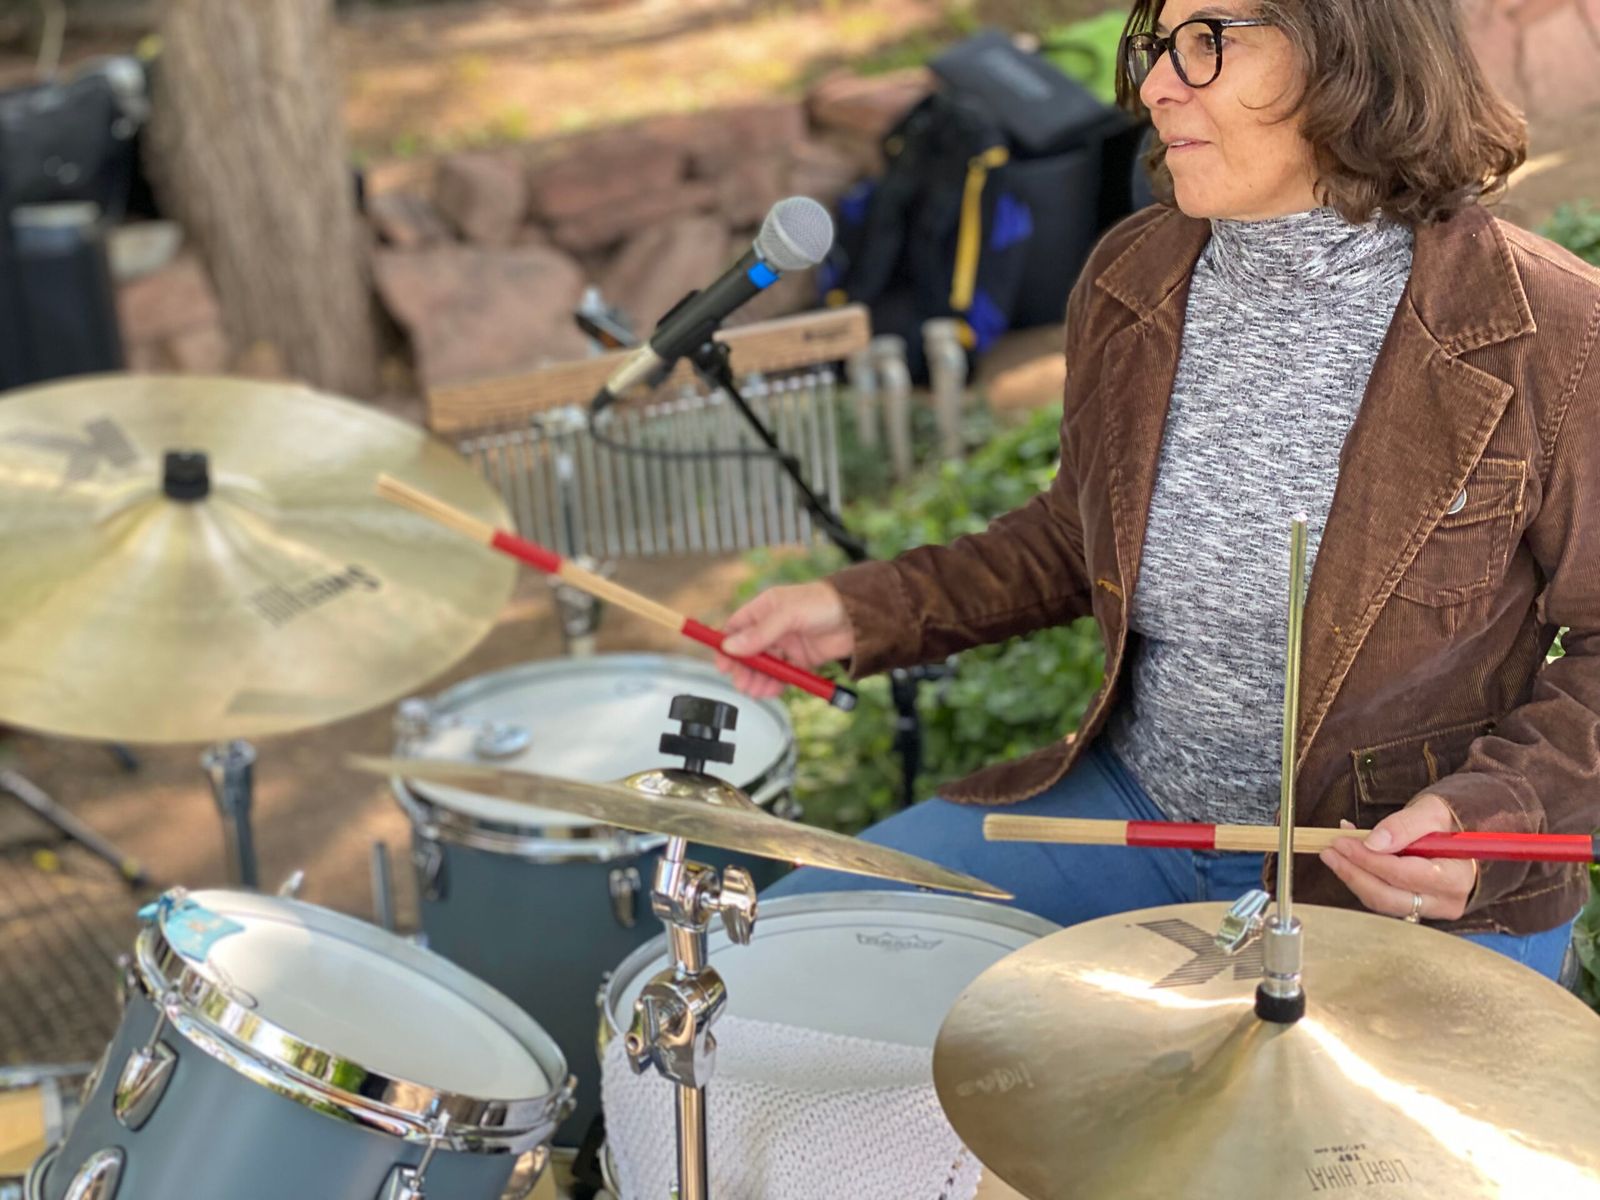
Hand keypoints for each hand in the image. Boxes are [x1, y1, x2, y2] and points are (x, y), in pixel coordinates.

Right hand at [715, 582, 854, 699]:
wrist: (860, 617)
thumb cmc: (825, 603)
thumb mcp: (788, 614)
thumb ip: (760, 633)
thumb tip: (731, 646)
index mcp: (766, 608)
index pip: (737, 627)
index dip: (727, 645)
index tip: (722, 663)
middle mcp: (775, 625)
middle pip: (749, 650)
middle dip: (744, 668)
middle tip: (742, 683)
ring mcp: (789, 643)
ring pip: (766, 664)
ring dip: (759, 679)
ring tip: (757, 691)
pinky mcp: (803, 658)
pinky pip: (784, 673)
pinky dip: (776, 683)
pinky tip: (772, 690)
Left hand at [1319, 794, 1476, 921]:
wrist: (1458, 836)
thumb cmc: (1447, 823)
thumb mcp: (1430, 812)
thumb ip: (1403, 826)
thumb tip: (1372, 843)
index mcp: (1455, 877)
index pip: (1403, 875)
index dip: (1369, 860)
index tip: (1341, 843)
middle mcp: (1444, 901)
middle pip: (1388, 896)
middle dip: (1353, 873)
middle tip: (1329, 851)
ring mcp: (1429, 908)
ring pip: (1381, 901)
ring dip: (1353, 877)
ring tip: (1333, 853)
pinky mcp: (1413, 908)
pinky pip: (1381, 897)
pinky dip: (1361, 878)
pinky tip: (1349, 858)